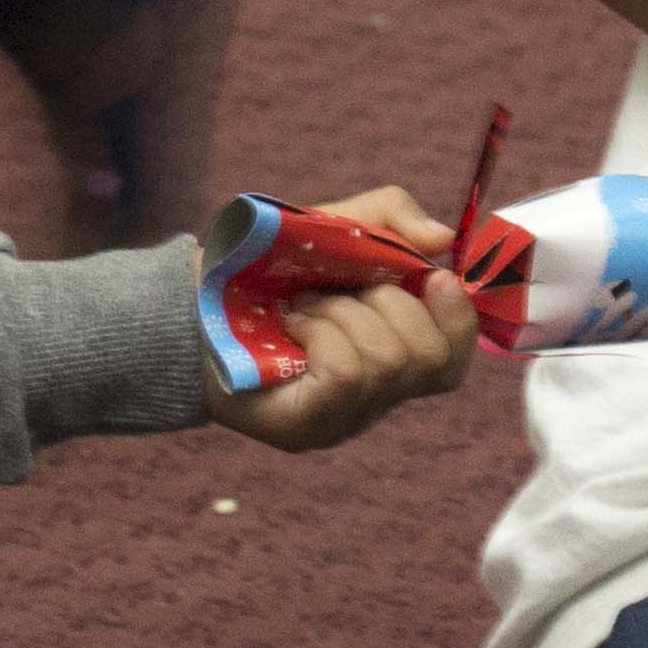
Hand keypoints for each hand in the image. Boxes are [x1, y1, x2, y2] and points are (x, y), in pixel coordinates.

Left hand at [202, 188, 479, 445]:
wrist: (189, 299)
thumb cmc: (264, 269)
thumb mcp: (335, 228)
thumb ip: (392, 220)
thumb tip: (443, 239)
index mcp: (390, 358)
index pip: (454, 361)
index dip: (458, 318)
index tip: (431, 275)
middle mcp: (373, 400)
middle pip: (431, 361)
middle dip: (388, 304)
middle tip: (336, 289)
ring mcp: (341, 421)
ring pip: (387, 363)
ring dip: (344, 314)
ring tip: (305, 305)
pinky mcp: (305, 428)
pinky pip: (346, 375)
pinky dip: (324, 334)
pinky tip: (294, 326)